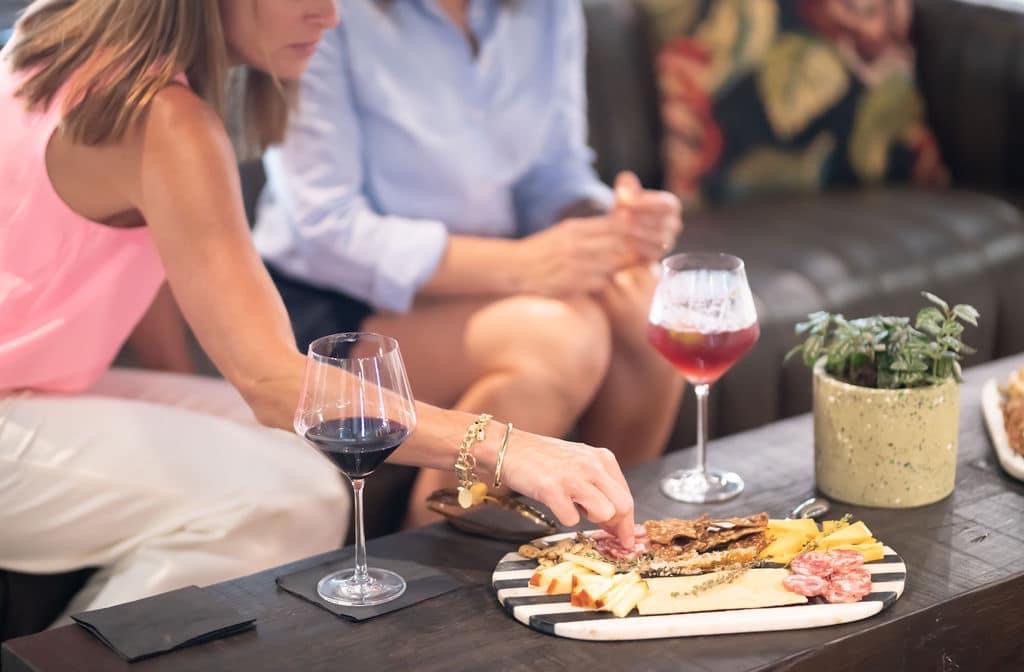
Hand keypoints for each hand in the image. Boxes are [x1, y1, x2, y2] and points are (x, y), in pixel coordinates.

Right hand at [500, 429, 635, 546]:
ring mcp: (573, 477)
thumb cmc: (542, 458)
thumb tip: (614, 521)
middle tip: (601, 530)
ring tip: (574, 507)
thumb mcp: (579, 463)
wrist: (508, 448)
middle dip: (615, 526)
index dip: (627, 523)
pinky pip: (572, 519)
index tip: (626, 539)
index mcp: (602, 459)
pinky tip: (555, 503)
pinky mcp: (553, 489)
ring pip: (605, 513)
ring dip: (591, 519)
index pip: (627, 497)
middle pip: (623, 507)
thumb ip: (599, 486)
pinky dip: (564, 518)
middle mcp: (592, 466)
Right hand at [513, 215, 632, 295]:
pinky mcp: (569, 284)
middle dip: (633, 251)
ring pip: (612, 265)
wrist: (513, 269)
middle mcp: (575, 244)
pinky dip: (604, 283)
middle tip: (643, 256)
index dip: (635, 231)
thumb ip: (591, 230)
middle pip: (618, 245)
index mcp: (575, 228)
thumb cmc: (542, 251)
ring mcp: (573, 265)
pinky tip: (599, 282)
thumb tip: (623, 225)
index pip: (615, 224)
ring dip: (619, 269)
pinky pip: (599, 284)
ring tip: (621, 269)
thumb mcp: (564, 233)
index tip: (645, 237)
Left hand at [614, 171, 682, 261]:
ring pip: (658, 240)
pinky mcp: (658, 257)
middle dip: (639, 218)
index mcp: (671, 205)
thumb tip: (624, 190)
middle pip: (662, 223)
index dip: (645, 202)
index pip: (665, 204)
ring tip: (619, 229)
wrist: (620, 232)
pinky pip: (652, 254)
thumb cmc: (625, 209)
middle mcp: (675, 225)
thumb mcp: (624, 196)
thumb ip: (625, 188)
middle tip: (619, 215)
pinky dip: (638, 248)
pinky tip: (623, 242)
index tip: (624, 200)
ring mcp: (668, 243)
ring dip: (637, 234)